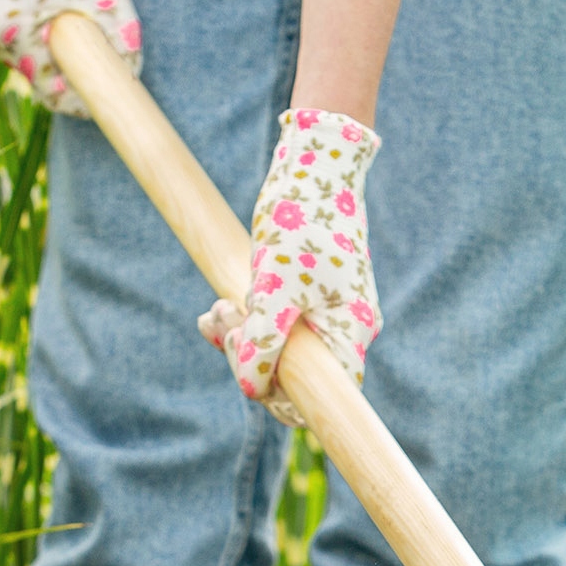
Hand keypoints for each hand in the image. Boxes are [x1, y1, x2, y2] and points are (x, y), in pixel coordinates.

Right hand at [0, 0, 140, 114]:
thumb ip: (121, 32)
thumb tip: (133, 72)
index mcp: (8, 32)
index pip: (51, 93)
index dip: (81, 100)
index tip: (107, 98)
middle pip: (37, 73)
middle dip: (66, 62)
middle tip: (91, 35)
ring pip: (24, 53)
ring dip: (48, 40)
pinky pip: (10, 33)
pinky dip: (31, 24)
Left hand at [199, 109, 381, 425]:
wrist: (315, 164)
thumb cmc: (301, 225)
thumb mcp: (274, 290)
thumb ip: (263, 345)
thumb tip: (252, 388)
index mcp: (350, 334)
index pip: (321, 396)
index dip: (283, 401)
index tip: (252, 380)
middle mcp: (344, 329)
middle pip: (294, 374)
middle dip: (249, 357)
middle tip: (220, 320)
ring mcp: (325, 311)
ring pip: (277, 347)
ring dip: (239, 336)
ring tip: (215, 309)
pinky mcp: (305, 293)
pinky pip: (272, 322)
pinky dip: (244, 319)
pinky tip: (217, 308)